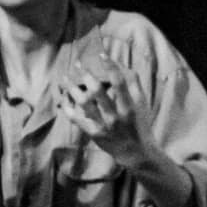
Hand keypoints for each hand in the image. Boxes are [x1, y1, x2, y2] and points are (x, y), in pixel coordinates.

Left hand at [57, 50, 153, 167]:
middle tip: (78, 64)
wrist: (135, 152)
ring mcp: (103, 125)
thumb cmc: (139, 123)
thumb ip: (133, 84)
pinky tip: (64, 99)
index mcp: (129, 106)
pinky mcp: (93, 133)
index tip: (101, 54)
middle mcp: (115, 116)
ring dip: (72, 88)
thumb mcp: (141, 103)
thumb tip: (120, 65)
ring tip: (65, 78)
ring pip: (83, 103)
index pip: (119, 83)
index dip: (110, 66)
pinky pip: (77, 119)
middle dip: (86, 75)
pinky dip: (69, 108)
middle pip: (97, 91)